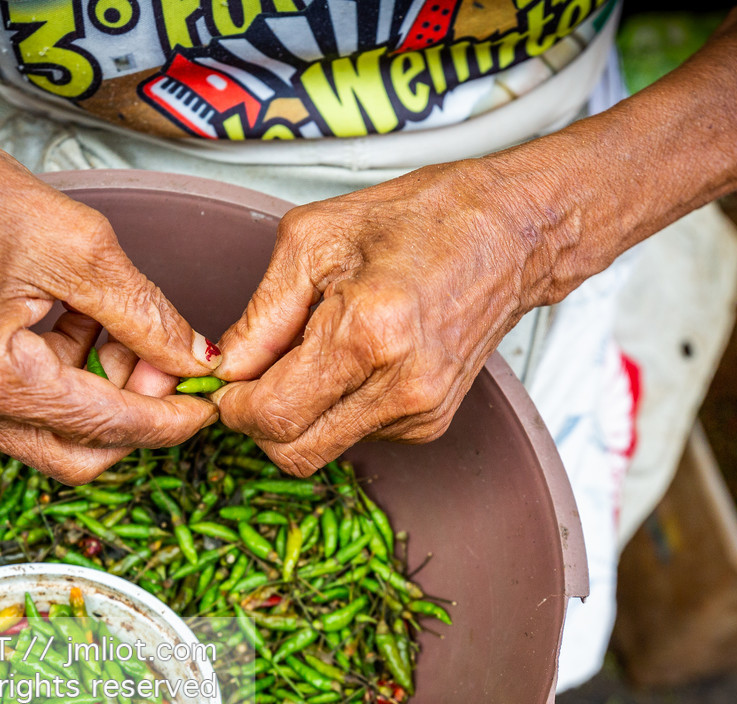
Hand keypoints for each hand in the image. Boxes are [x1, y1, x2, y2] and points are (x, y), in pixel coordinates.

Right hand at [0, 108, 219, 482]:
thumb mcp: (79, 244)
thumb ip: (146, 314)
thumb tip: (195, 360)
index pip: (103, 424)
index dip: (169, 417)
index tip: (211, 403)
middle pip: (80, 455)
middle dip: (136, 414)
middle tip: (170, 362)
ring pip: (58, 438)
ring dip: (104, 395)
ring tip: (121, 328)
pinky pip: (30, 413)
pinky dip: (71, 382)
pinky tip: (85, 327)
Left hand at [213, 154, 585, 475]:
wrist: (510, 233)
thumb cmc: (421, 219)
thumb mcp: (314, 239)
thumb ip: (261, 315)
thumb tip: (226, 367)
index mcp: (368, 333)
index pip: (274, 416)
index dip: (234, 407)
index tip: (226, 383)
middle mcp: (401, 386)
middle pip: (295, 451)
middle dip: (261, 422)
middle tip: (256, 376)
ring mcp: (422, 411)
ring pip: (324, 449)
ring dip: (303, 413)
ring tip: (319, 348)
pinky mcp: (432, 422)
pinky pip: (359, 435)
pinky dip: (339, 407)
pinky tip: (357, 360)